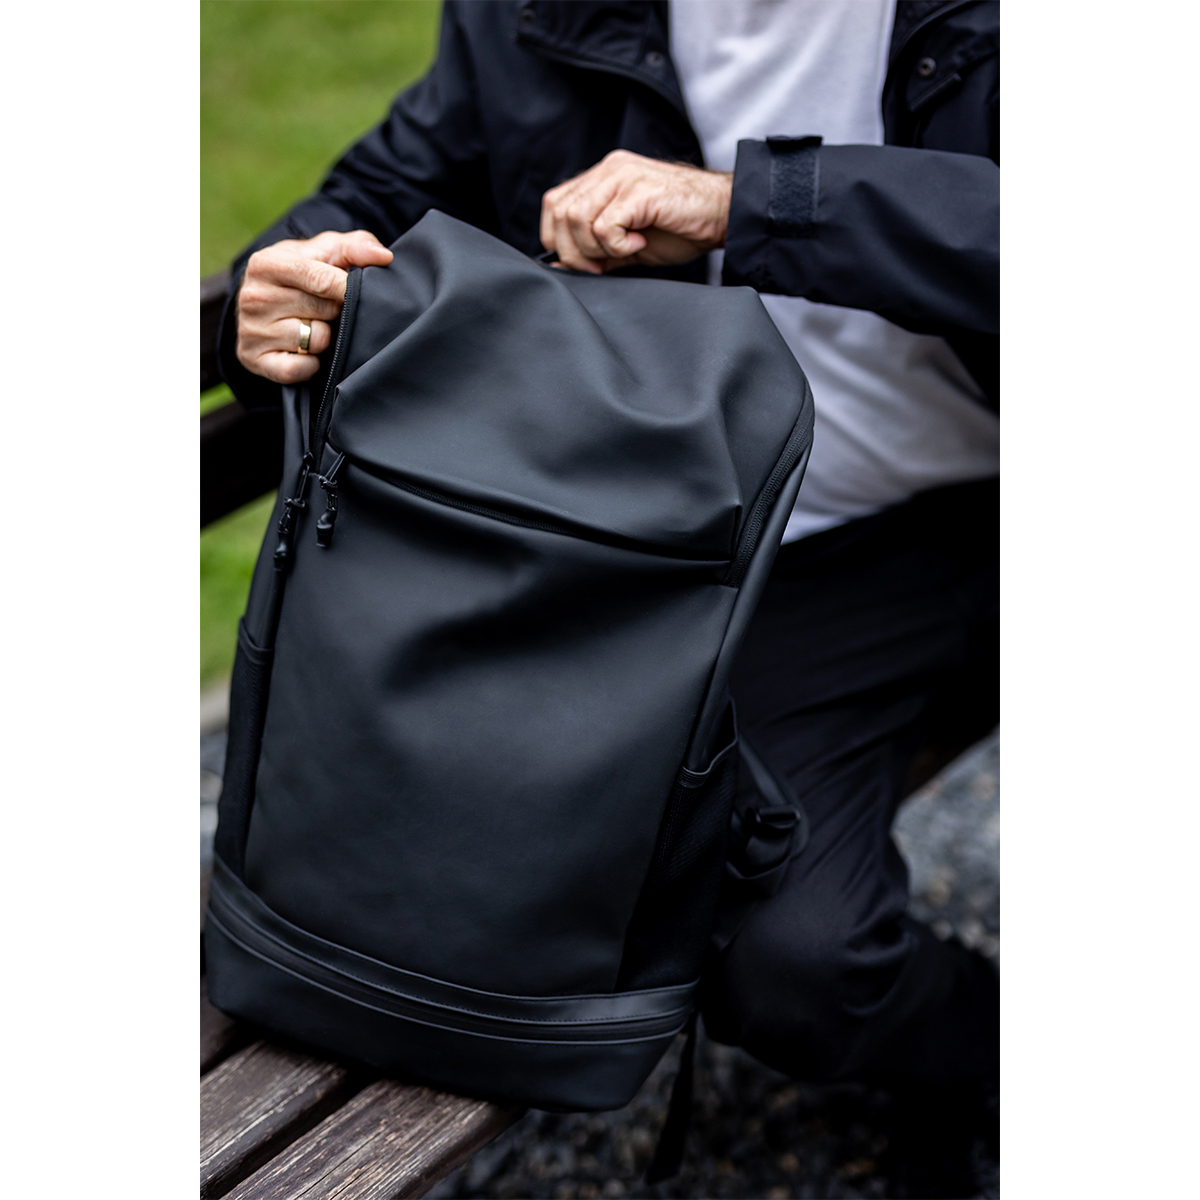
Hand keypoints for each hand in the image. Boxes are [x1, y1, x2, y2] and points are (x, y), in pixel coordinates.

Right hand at [236, 230, 393, 383]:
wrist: (263, 303)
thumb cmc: (303, 273)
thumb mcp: (325, 252)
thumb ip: (355, 247)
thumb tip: (383, 257)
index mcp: (267, 263)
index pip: (321, 280)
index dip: (346, 288)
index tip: (356, 291)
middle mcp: (253, 296)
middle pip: (322, 311)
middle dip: (335, 311)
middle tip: (326, 308)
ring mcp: (252, 330)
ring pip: (314, 341)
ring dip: (323, 338)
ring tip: (312, 325)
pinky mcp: (255, 360)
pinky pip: (300, 369)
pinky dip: (310, 364)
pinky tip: (304, 350)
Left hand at [540, 150, 731, 274]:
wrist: (722, 215)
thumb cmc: (679, 229)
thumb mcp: (626, 243)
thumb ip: (594, 250)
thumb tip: (559, 266)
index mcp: (601, 177)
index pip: (554, 204)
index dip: (558, 240)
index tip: (586, 262)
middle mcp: (608, 170)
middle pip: (560, 214)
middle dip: (575, 252)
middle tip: (603, 265)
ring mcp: (622, 176)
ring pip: (578, 219)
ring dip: (596, 249)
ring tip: (626, 250)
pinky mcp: (638, 191)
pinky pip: (604, 226)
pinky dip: (617, 246)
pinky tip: (639, 243)